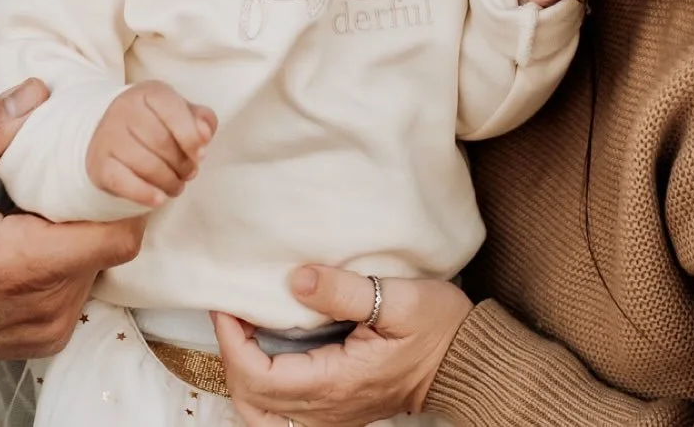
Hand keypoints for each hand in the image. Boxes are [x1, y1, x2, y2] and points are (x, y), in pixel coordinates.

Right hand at [0, 79, 144, 413]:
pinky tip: (32, 237)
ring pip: (99, 264)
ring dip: (80, 230)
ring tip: (42, 204)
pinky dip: (66, 258)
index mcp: (20, 263)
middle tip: (68, 173)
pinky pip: (79, 287)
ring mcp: (46, 328)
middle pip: (111, 242)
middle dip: (97, 203)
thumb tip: (33, 94)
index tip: (104, 161)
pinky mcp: (43, 338)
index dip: (122, 192)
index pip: (117, 232)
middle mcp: (43, 305)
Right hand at [86, 80, 216, 206]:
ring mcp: (109, 135)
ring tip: (176, 185)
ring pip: (146, 165)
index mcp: (149, 92)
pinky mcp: (99, 163)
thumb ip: (202, 119)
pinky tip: (159, 199)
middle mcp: (124, 109)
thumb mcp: (181, 113)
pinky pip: (123, 182)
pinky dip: (145, 194)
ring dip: (169, 181)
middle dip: (182, 164)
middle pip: (161, 142)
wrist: (111, 133)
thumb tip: (206, 133)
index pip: (173, 111)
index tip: (201, 155)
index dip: (191, 137)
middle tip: (189, 173)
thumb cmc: (156, 123)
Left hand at [213, 266, 471, 426]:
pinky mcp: (337, 409)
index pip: (261, 377)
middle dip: (230, 358)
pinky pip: (283, 413)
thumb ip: (344, 291)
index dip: (233, 342)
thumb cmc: (438, 327)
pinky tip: (266, 351)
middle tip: (232, 315)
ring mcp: (332, 414)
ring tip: (243, 333)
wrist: (465, 362)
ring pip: (264, 416)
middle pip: (252, 403)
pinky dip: (262, 387)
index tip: (228, 304)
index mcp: (337, 382)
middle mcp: (329, 408)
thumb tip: (296, 280)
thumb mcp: (398, 298)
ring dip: (243, 377)